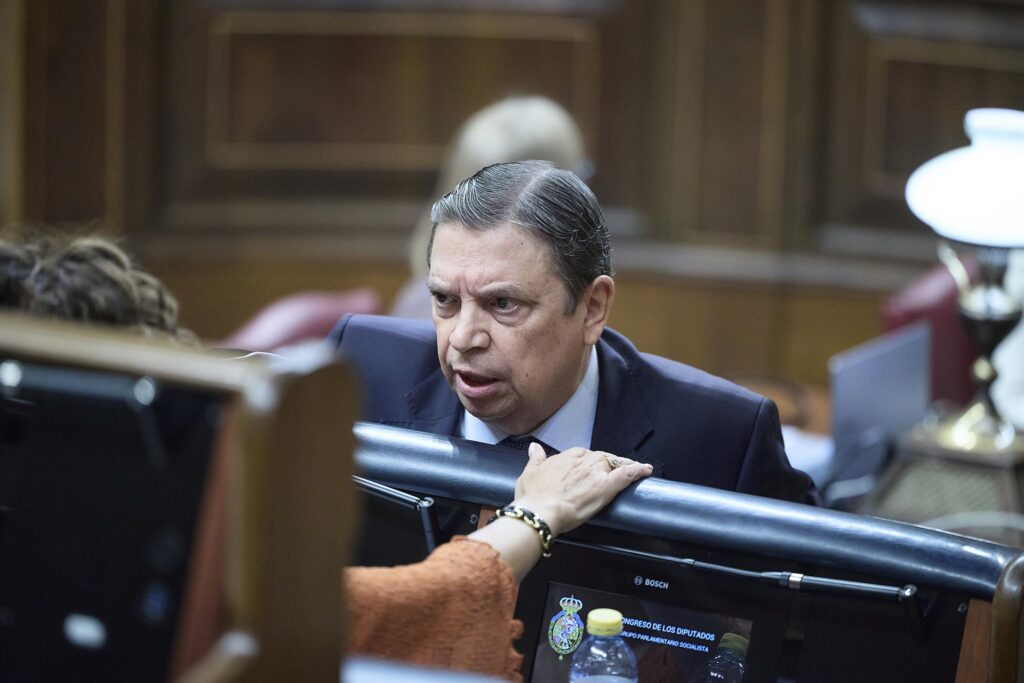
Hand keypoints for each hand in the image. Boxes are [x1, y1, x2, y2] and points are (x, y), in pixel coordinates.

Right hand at [512, 443, 652, 536]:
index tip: (592, 465)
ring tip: (634, 468)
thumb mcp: (529, 473)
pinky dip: (638, 471)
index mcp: (565, 458)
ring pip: (615, 464)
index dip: (589, 460)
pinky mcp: (606, 487)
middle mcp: (582, 461)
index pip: (583, 454)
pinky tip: (645, 470)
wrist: (540, 511)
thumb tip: (535, 447)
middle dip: (609, 462)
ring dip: (625, 465)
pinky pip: (626, 475)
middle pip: (601, 457)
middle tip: (614, 468)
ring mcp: (596, 473)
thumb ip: (535, 459)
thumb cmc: (533, 497)